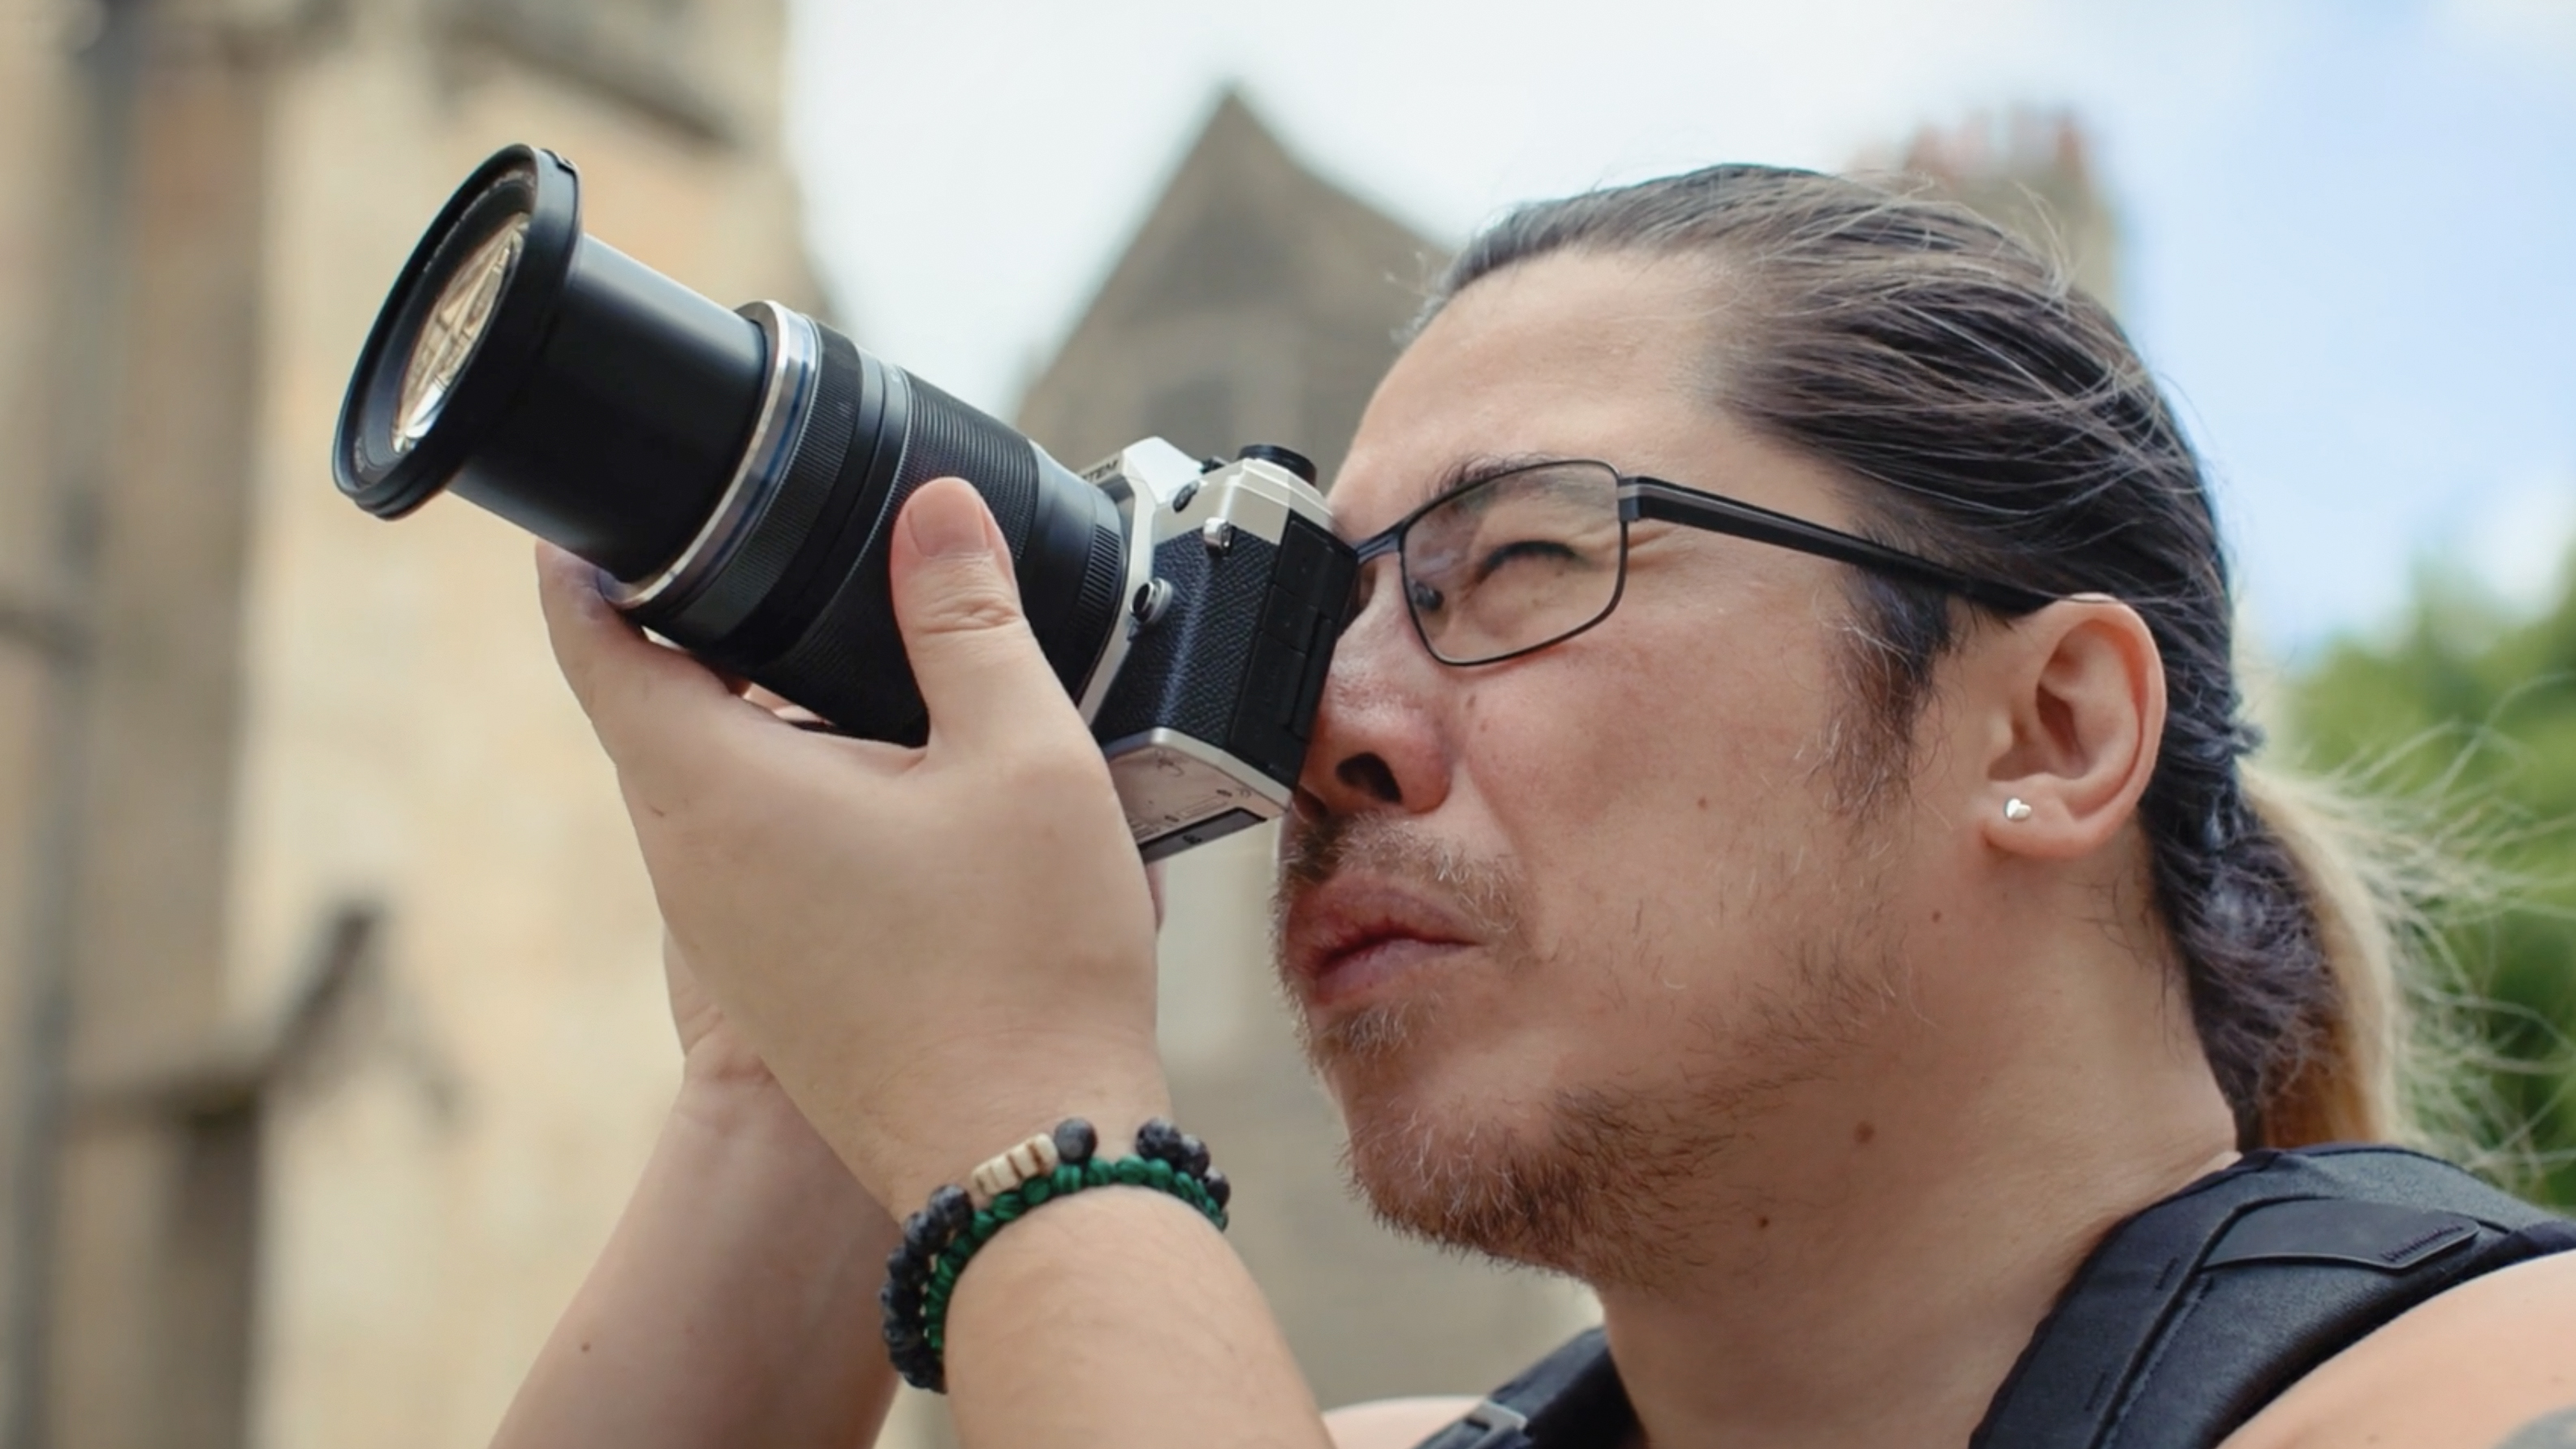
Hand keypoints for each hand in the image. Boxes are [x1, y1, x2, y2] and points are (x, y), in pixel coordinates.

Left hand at [537, 479, 1169, 1209]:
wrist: (1019, 1162)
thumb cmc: (1016, 971)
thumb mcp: (1021, 758)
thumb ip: (970, 619)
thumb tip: (934, 511)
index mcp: (714, 789)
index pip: (594, 642)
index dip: (584, 561)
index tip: (600, 505)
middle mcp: (690, 862)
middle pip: (655, 707)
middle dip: (703, 625)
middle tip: (778, 552)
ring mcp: (724, 933)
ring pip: (711, 783)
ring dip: (763, 716)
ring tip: (863, 665)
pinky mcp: (771, 980)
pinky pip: (752, 850)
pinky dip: (796, 792)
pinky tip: (902, 789)